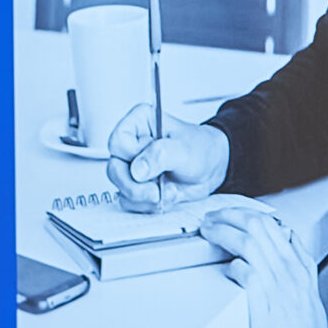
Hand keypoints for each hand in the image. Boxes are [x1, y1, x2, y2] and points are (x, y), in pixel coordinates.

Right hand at [104, 107, 229, 212]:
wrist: (212, 167)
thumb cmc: (201, 148)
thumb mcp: (184, 149)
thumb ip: (160, 155)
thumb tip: (137, 170)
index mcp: (139, 123)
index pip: (118, 141)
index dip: (133, 157)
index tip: (151, 163)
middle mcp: (132, 144)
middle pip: (114, 168)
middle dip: (135, 185)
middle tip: (155, 191)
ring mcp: (133, 166)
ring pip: (120, 187)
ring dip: (143, 197)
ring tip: (164, 192)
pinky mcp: (137, 185)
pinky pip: (130, 200)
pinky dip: (147, 205)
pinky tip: (164, 196)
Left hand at [204, 205, 327, 327]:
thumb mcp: (309, 311)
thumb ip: (294, 288)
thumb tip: (275, 277)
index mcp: (306, 275)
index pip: (283, 230)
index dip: (257, 217)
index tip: (240, 217)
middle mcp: (294, 276)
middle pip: (263, 225)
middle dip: (234, 213)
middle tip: (215, 215)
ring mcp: (280, 288)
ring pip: (250, 239)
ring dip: (223, 228)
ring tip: (208, 227)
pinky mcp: (264, 305)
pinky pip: (243, 270)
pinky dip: (230, 264)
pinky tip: (222, 267)